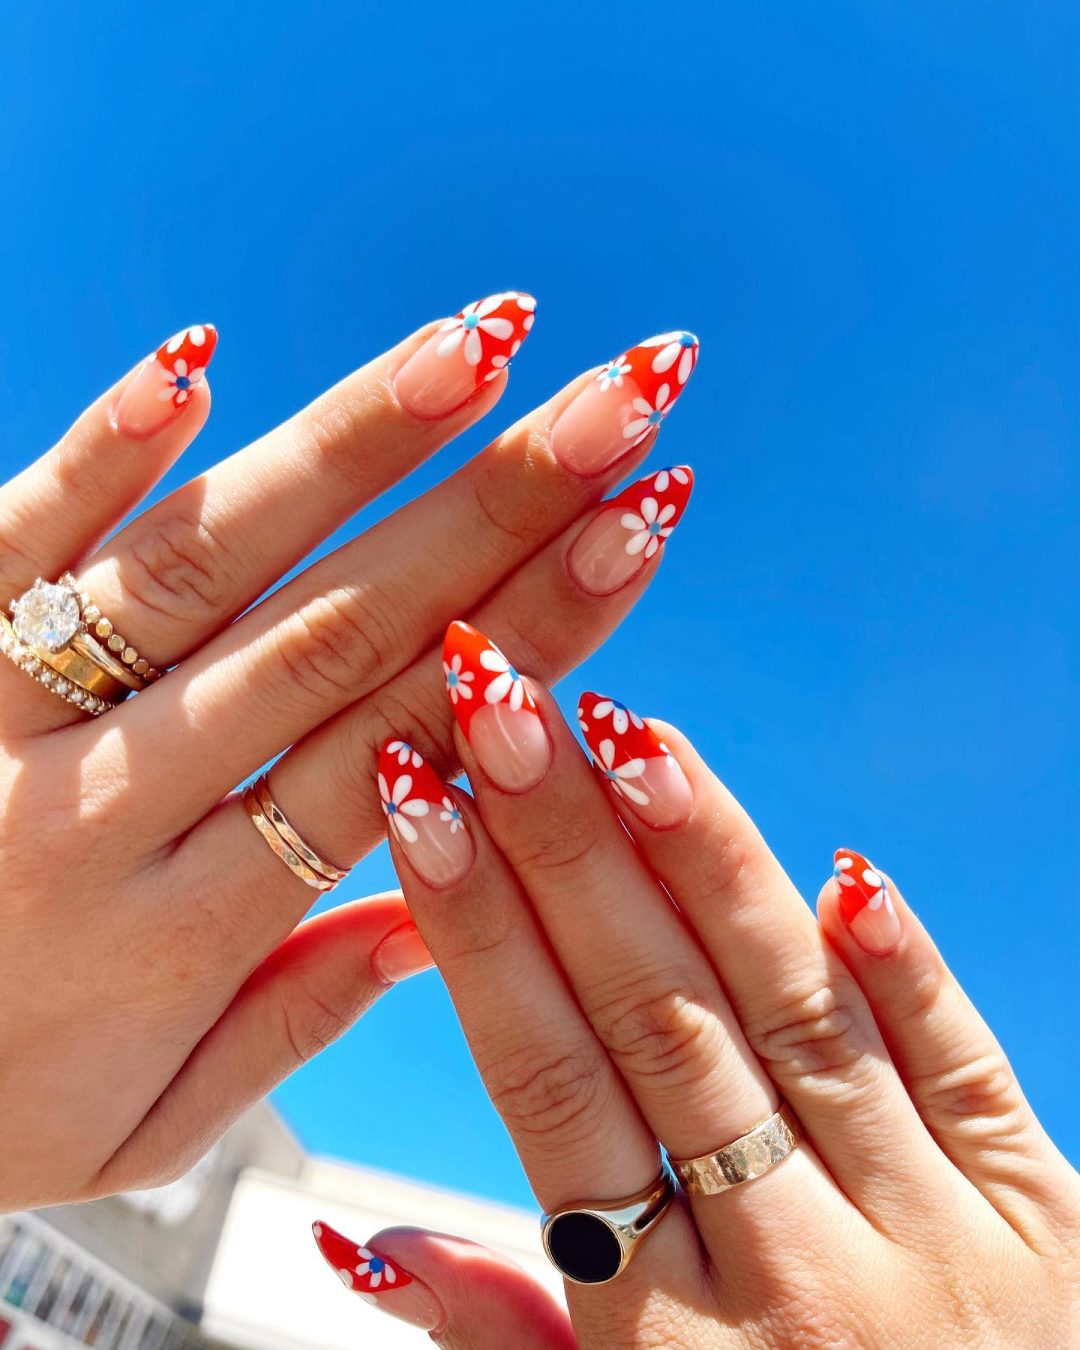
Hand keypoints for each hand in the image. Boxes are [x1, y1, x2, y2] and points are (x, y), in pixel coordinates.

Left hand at [0, 303, 700, 1209]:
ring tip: (480, 344)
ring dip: (347, 447)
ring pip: (200, 564)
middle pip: (334, 635)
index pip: (397, 753)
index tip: (640, 526)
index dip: (532, 636)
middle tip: (621, 394)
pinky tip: (198, 354)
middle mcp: (103, 811)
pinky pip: (17, 534)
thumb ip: (295, 1022)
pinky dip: (106, 448)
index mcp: (183, 933)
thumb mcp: (141, 1126)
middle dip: (495, 507)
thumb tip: (439, 918)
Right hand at [318, 625, 1079, 1347]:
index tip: (425, 808)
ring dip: (707, 868)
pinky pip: (967, 1068)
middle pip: (659, 1021)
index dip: (482, 942)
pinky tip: (846, 867)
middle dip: (567, 851)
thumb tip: (368, 1238)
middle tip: (503, 710)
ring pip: (797, 1017)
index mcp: (673, 1342)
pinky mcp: (1047, 1214)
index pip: (551, 1091)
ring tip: (635, 738)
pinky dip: (905, 966)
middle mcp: (800, 1271)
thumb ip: (509, 1341)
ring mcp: (937, 1232)